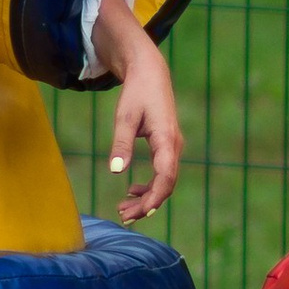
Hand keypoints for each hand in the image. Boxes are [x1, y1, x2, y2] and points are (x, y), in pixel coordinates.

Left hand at [94, 0, 182, 223]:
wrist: (150, 72)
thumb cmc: (137, 92)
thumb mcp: (124, 117)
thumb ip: (121, 144)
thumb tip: (115, 172)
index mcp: (166, 139)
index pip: (166, 176)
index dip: (154, 197)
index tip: (140, 212)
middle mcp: (174, 146)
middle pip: (166, 184)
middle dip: (146, 204)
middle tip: (123, 216)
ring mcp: (172, 147)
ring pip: (164, 181)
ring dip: (146, 197)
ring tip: (124, 209)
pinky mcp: (167, 146)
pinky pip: (162, 173)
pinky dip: (149, 185)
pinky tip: (131, 190)